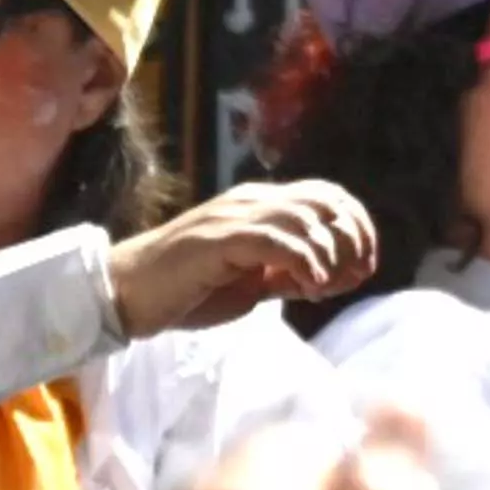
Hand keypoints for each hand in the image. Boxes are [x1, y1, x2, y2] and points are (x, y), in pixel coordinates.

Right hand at [111, 183, 379, 335]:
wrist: (126, 293)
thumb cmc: (185, 291)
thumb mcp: (250, 283)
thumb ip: (285, 273)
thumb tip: (326, 277)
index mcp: (259, 205)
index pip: (327, 196)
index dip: (357, 227)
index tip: (363, 269)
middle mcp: (251, 202)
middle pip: (326, 202)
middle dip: (352, 240)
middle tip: (350, 278)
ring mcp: (233, 218)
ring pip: (307, 218)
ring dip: (328, 255)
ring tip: (322, 288)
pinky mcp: (218, 241)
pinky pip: (277, 241)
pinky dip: (304, 263)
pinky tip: (308, 287)